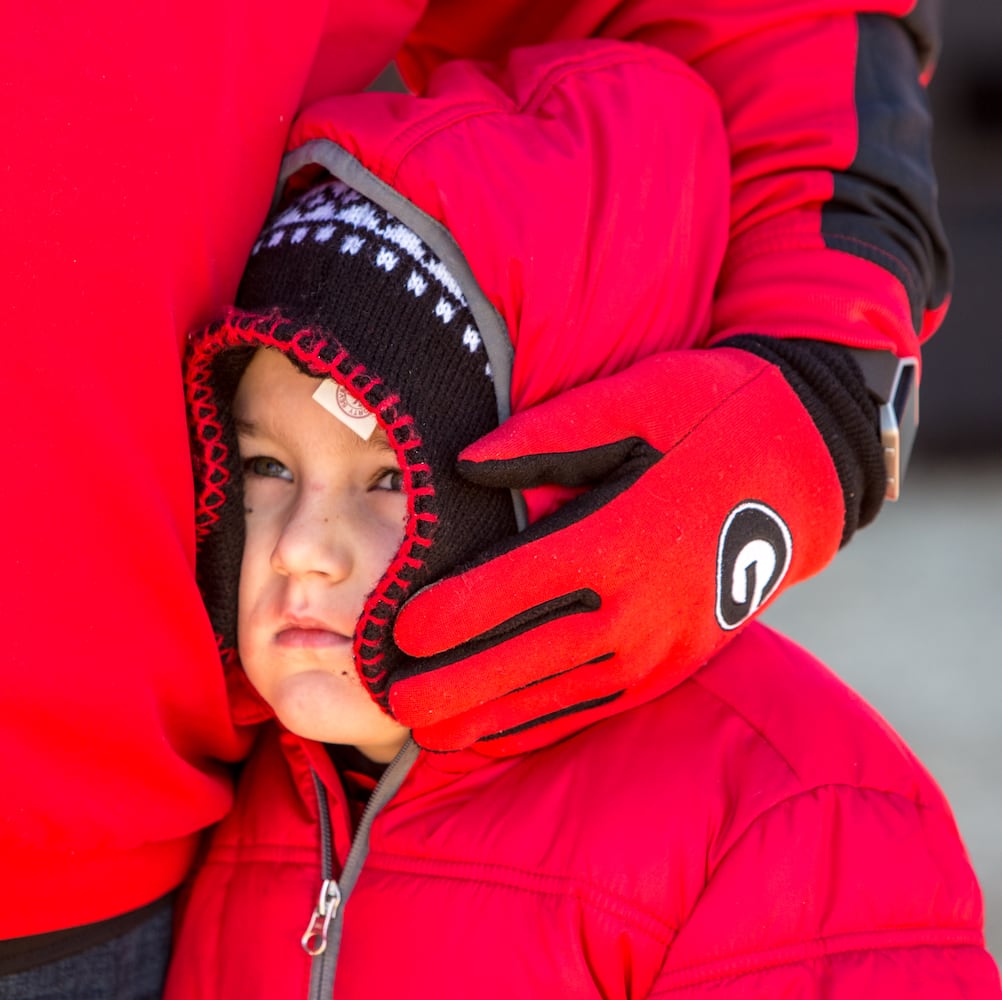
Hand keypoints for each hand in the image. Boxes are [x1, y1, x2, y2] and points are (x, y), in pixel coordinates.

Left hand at [389, 349, 843, 752]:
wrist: (809, 468)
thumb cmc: (716, 418)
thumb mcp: (639, 400)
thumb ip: (549, 437)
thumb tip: (466, 464)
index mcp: (622, 534)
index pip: (515, 585)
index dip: (452, 612)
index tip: (399, 630)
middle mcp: (639, 604)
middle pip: (527, 656)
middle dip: (454, 684)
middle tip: (392, 701)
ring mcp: (662, 644)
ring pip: (558, 694)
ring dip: (489, 716)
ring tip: (429, 731)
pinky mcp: (676, 663)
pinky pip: (599, 705)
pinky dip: (543, 723)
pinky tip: (501, 732)